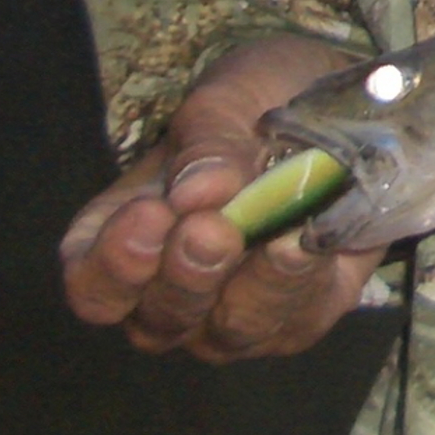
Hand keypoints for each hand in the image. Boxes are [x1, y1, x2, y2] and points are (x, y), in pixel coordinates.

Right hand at [61, 36, 384, 361]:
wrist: (341, 104)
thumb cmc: (257, 103)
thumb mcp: (227, 102)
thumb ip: (208, 146)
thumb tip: (195, 193)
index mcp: (124, 236)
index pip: (92, 281)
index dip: (114, 264)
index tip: (151, 216)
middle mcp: (167, 291)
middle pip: (156, 320)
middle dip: (186, 276)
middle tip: (213, 230)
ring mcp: (231, 314)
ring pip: (226, 332)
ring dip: (250, 289)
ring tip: (278, 238)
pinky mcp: (299, 315)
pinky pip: (294, 321)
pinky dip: (301, 284)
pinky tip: (310, 244)